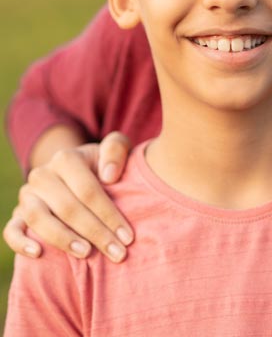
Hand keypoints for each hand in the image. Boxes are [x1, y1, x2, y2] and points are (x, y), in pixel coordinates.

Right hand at [2, 131, 133, 261]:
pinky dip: (20, 243)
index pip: (88, 190)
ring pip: (39, 219)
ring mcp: (27, 195)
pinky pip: (11, 230)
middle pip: (68, 207)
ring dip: (63, 239)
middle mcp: (43, 175)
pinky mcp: (17, 214)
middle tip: (117, 253)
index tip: (127, 237)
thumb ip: (116, 150)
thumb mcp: (115, 149)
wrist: (78, 170)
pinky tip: (38, 254)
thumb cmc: (103, 164)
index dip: (109, 214)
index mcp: (67, 158)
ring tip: (87, 253)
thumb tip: (108, 175)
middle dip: (96, 233)